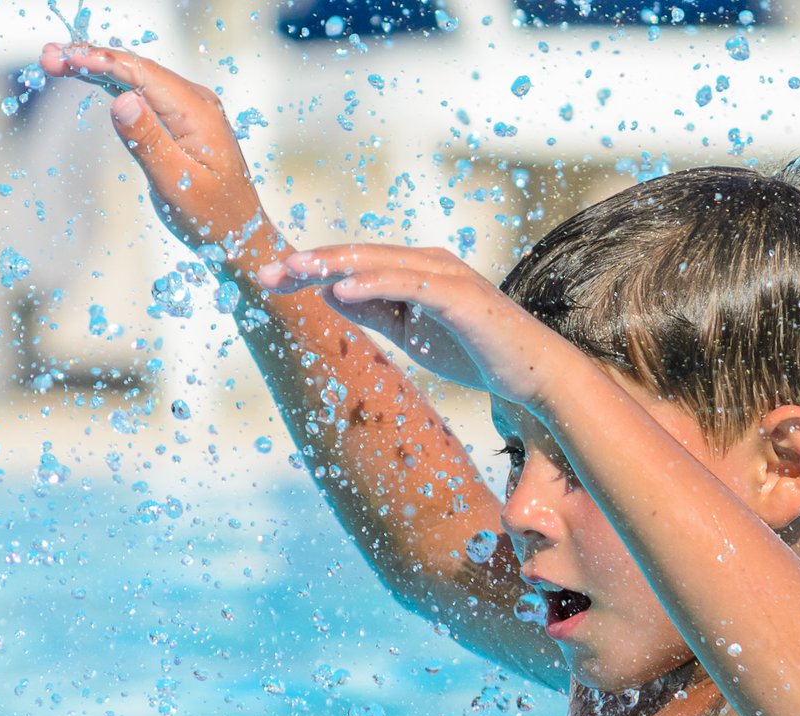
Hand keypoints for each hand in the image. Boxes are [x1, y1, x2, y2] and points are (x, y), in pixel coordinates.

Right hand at [39, 43, 274, 264]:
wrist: (242, 236)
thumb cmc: (213, 219)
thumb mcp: (178, 185)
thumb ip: (148, 142)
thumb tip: (120, 100)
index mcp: (197, 112)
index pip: (141, 74)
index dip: (99, 62)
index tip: (63, 58)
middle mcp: (196, 102)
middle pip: (136, 69)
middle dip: (91, 59)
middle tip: (47, 56)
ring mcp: (190, 110)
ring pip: (138, 78)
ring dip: (98, 68)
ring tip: (57, 62)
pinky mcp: (182, 122)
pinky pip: (145, 94)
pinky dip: (114, 85)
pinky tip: (88, 77)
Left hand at [257, 244, 595, 410]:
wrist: (533, 374)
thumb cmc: (476, 352)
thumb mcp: (412, 333)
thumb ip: (376, 311)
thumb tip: (330, 293)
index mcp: (416, 270)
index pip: (354, 265)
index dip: (311, 270)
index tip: (269, 282)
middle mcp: (429, 263)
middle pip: (359, 256)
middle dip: (311, 263)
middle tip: (266, 274)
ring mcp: (446, 276)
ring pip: (379, 263)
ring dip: (334, 266)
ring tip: (294, 272)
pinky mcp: (461, 297)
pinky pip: (410, 285)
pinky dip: (374, 284)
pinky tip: (342, 290)